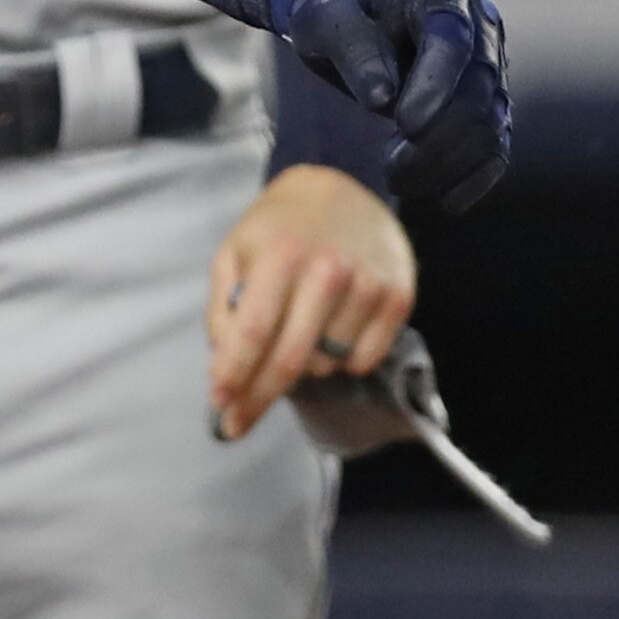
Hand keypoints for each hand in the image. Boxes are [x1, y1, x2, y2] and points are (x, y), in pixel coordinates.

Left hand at [208, 165, 416, 439]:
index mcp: (279, 256)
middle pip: (291, 358)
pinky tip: (332, 332)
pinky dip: (343, 360)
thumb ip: (223, 309)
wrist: (344, 193)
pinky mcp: (398, 298)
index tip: (220, 409)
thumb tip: (222, 368)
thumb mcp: (235, 253)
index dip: (236, 375)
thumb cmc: (278, 230)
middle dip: (259, 397)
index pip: (254, 331)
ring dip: (305, 366)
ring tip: (298, 332)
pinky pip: (364, 359)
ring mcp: (367, 286)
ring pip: (327, 363)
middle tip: (236, 425)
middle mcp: (326, 271)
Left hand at [276, 0, 511, 212]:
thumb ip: (353, 46)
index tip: (403, 124)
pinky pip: (496, 142)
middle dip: (437, 137)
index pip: (452, 42)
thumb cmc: (329, 1)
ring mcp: (490, 63)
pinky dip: (476, 174)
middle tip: (391, 171)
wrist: (343, 5)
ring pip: (490, 123)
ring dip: (449, 161)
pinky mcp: (488, 99)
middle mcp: (479, 25)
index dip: (434, 86)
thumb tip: (381, 98)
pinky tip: (448, 200)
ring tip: (397, 180)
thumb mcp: (324, 11)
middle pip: (477, 91)